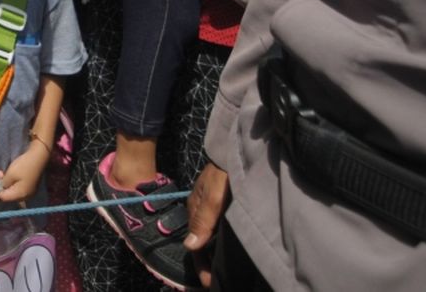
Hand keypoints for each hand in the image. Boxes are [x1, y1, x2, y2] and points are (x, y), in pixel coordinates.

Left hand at [0, 142, 50, 202]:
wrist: (38, 157)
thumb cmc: (24, 166)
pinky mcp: (30, 188)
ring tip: (5, 173)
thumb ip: (3, 184)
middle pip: (9, 197)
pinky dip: (14, 184)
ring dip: (8, 184)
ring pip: (13, 193)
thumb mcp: (10, 174)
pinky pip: (19, 190)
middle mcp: (26, 197)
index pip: (3, 198)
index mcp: (20, 195)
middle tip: (1, 174)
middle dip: (3, 187)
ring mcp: (29, 193)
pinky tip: (12, 176)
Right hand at [184, 162, 230, 287]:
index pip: (194, 245)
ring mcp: (212, 206)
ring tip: (225, 269)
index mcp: (196, 210)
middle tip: (217, 280)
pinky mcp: (222, 202)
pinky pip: (218, 227)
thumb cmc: (224, 171)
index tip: (209, 283)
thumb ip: (204, 220)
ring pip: (210, 235)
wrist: (234, 148)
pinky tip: (230, 247)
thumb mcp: (214, 196)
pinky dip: (221, 241)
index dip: (201, 265)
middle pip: (201, 242)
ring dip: (214, 252)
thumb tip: (191, 246)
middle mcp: (201, 210)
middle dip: (207, 262)